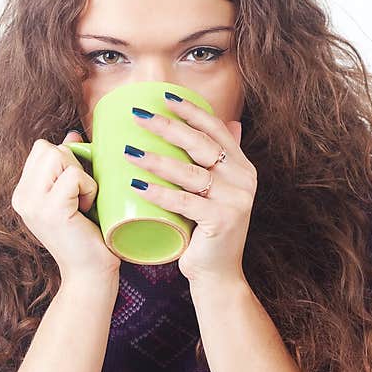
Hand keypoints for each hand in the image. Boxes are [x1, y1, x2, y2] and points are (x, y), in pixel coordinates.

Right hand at [12, 131, 120, 284]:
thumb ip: (68, 164)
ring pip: (59, 155)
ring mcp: (32, 203)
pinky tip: (86, 210)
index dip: (66, 160)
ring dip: (81, 176)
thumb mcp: (74, 194)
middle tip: (80, 196)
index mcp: (23, 192)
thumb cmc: (88, 235)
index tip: (75, 189)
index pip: (41, 148)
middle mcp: (21, 197)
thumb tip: (73, 133)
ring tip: (82, 203)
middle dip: (73, 165)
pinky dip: (89, 189)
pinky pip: (74, 175)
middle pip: (47, 147)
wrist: (90, 274)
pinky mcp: (51, 209)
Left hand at [125, 96, 256, 284]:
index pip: (215, 129)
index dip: (191, 111)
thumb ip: (220, 161)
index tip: (164, 97)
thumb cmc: (207, 232)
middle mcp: (243, 179)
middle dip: (167, 127)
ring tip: (127, 152)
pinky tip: (136, 185)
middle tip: (138, 117)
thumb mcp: (216, 192)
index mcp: (242, 167)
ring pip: (190, 172)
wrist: (217, 274)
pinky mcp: (223, 220)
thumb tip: (231, 123)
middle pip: (201, 144)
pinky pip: (185, 202)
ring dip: (156, 160)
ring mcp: (236, 200)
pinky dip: (159, 193)